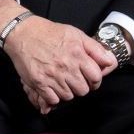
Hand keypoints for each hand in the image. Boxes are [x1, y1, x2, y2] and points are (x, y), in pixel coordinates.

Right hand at [0, 11, 117, 113]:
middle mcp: (66, 66)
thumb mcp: (76, 34)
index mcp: (77, 54)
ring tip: (64, 83)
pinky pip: (53, 100)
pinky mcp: (39, 82)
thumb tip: (110, 61)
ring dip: (68, 92)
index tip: (91, 79)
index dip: (96, 80)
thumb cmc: (51, 33)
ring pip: (69, 96)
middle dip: (82, 87)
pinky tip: (54, 88)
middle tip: (77, 81)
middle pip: (83, 90)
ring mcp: (52, 76)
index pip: (96, 77)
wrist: (23, 33)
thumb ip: (95, 48)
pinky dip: (55, 97)